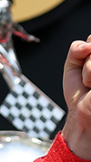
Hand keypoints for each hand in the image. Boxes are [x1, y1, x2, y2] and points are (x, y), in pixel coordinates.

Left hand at [60, 35, 90, 158]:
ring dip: (87, 69)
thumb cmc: (82, 93)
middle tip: (89, 78)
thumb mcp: (73, 66)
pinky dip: (88, 74)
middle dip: (85, 60)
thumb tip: (88, 44)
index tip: (85, 67)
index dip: (86, 49)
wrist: (83, 117)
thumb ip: (77, 49)